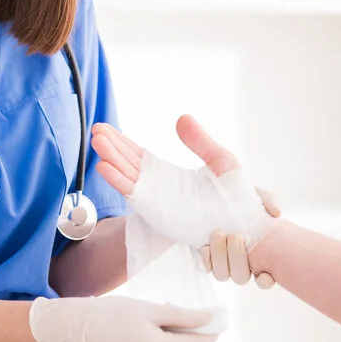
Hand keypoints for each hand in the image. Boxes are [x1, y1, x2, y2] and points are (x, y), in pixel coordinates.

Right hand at [29, 295, 216, 341]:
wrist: (85, 329)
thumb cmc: (115, 314)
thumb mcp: (153, 309)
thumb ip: (184, 316)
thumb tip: (209, 318)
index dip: (210, 330)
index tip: (216, 318)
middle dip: (184, 331)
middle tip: (169, 311)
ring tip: (152, 325)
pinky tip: (145, 339)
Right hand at [92, 116, 277, 282]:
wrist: (245, 224)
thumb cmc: (235, 197)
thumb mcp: (219, 159)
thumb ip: (199, 141)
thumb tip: (182, 118)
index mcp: (167, 175)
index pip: (137, 155)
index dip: (120, 142)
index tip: (104, 128)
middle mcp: (157, 187)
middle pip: (127, 162)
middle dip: (110, 146)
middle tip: (95, 130)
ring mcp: (156, 198)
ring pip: (127, 174)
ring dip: (110, 158)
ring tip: (96, 141)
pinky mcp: (157, 210)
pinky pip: (133, 192)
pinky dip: (118, 180)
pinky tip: (104, 166)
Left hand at [199, 186, 279, 288]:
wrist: (213, 190)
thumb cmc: (240, 197)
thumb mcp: (257, 195)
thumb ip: (270, 200)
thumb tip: (277, 212)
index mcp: (259, 254)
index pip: (265, 279)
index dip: (265, 282)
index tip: (263, 273)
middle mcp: (241, 262)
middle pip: (241, 277)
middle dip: (238, 260)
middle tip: (235, 236)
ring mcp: (223, 261)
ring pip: (222, 275)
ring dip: (221, 258)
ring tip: (219, 234)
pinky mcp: (206, 257)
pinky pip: (206, 268)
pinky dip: (207, 260)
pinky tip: (206, 246)